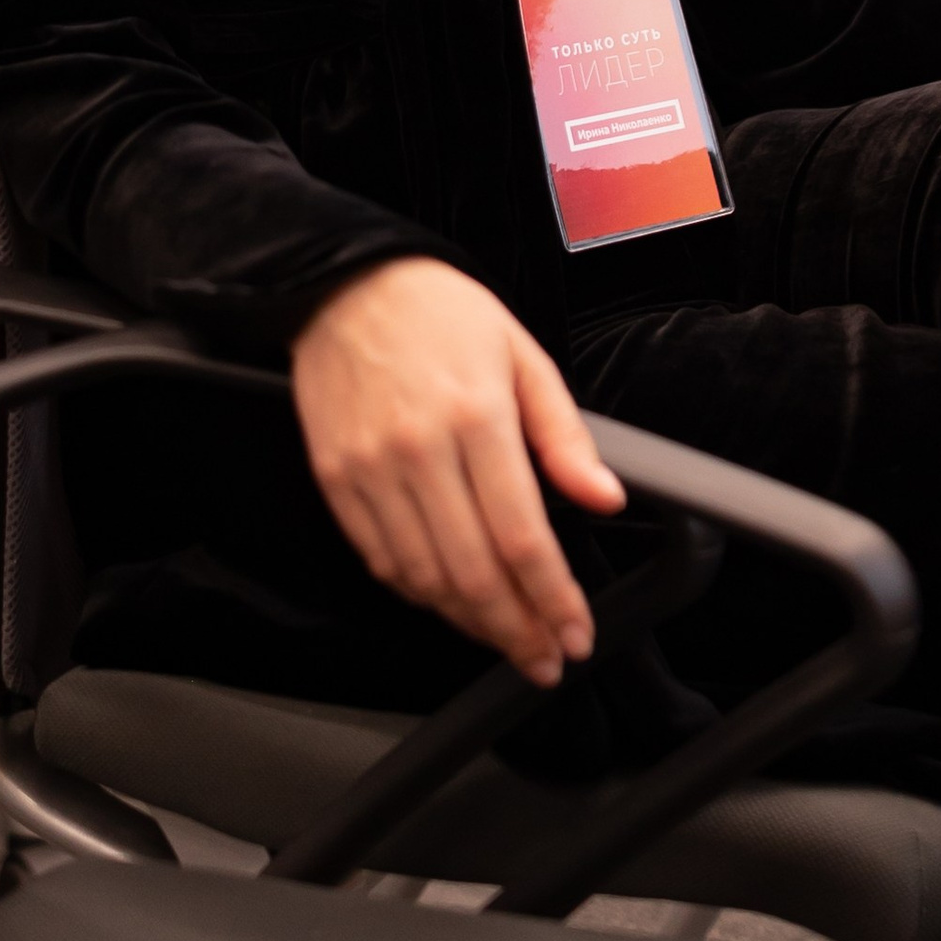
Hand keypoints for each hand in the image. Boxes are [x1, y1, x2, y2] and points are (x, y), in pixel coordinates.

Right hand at [290, 258, 624, 683]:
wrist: (344, 282)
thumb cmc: (441, 313)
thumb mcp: (523, 357)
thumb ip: (564, 437)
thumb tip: (604, 498)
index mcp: (476, 417)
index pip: (522, 536)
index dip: (553, 599)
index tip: (576, 633)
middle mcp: (419, 450)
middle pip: (474, 572)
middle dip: (517, 630)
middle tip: (545, 658)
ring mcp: (370, 469)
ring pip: (425, 577)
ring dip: (470, 622)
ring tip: (505, 637)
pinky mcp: (335, 479)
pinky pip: (380, 559)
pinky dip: (419, 593)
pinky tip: (450, 602)